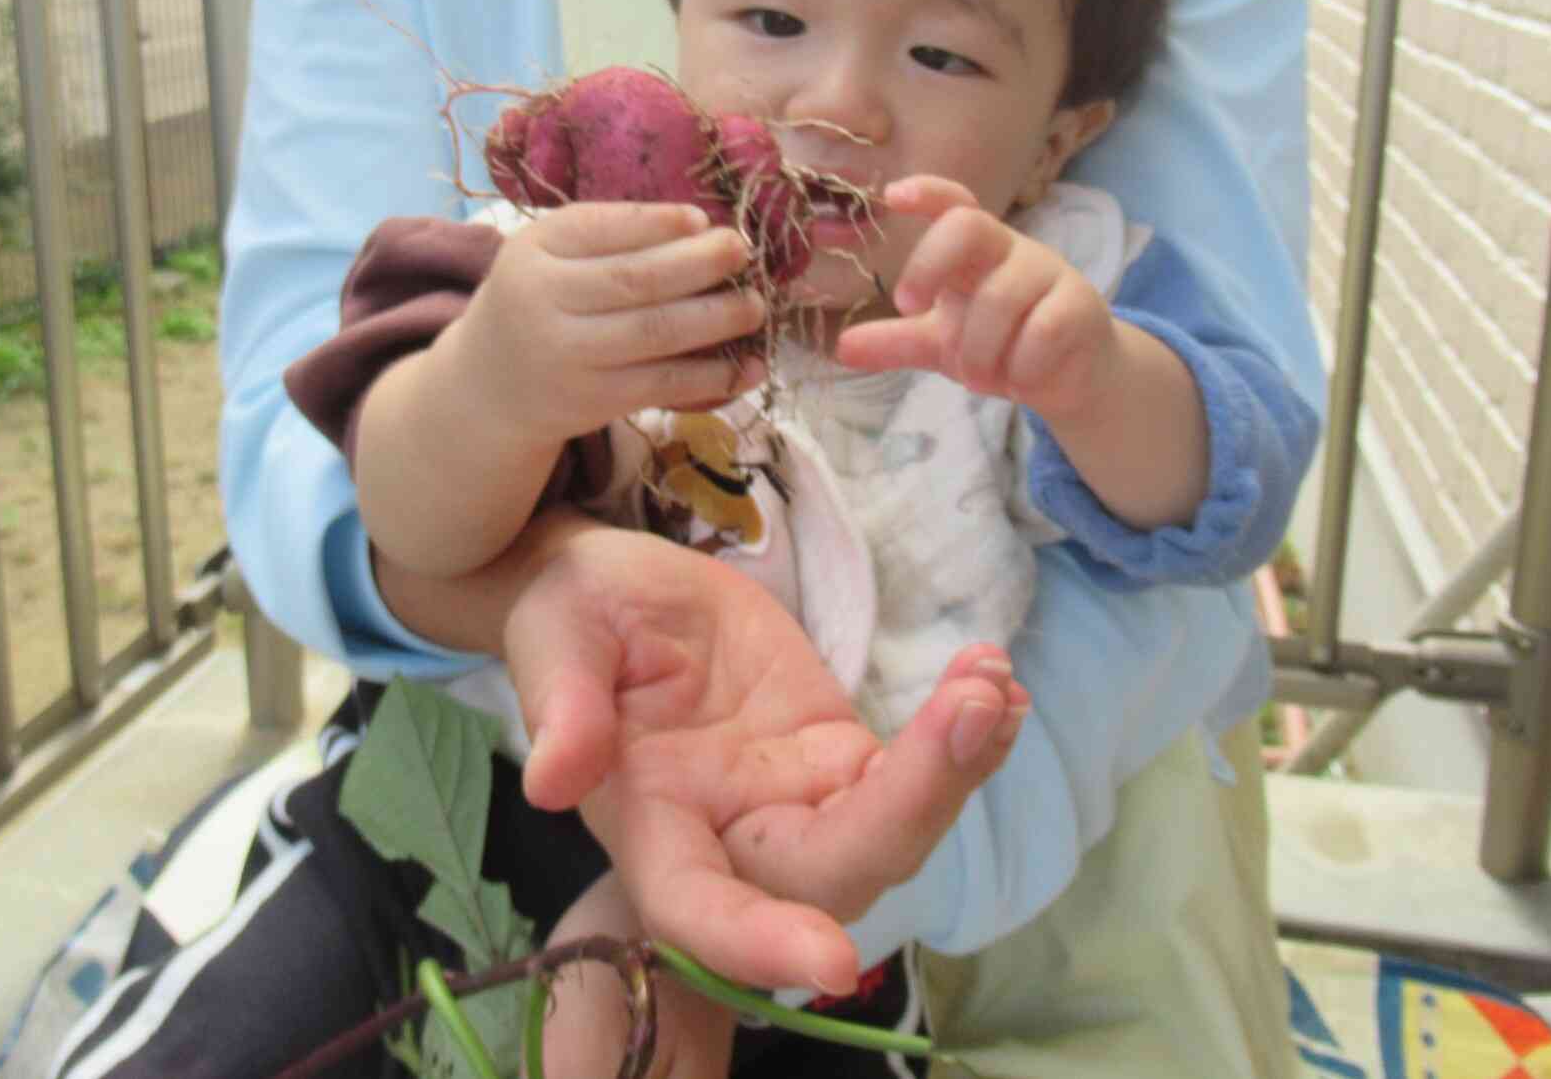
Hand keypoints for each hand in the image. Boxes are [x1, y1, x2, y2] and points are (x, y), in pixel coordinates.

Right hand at [454, 201, 764, 442]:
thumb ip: (605, 235)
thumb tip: (698, 225)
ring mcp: (570, 357)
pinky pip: (664, 384)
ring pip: (657, 333)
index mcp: (533, 251)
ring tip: (756, 306)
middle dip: (701, 264)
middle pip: (637, 280)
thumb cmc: (536, 303)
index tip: (704, 219)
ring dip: (718, 319)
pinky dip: (713, 376)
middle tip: (743, 251)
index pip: (601, 228)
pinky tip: (750, 367)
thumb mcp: (546, 255)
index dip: (658, 223)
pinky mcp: (595, 401)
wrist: (488, 388)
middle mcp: (544, 303)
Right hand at [503, 514, 1028, 994]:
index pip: (700, 909)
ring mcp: (793, 802)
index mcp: (651, 828)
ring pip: (889, 827)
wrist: (618, 590)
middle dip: (915, 805)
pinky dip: (965, 741)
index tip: (835, 960)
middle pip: (834, 870)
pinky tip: (1000, 687)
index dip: (760, 942)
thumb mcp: (556, 632)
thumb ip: (562, 705)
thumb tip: (551, 781)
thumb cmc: (572, 614)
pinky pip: (912, 773)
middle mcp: (731, 838)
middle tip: (976, 707)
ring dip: (955, 767)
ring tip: (993, 685)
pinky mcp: (837, 758)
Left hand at [835, 175, 1121, 421]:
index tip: (893, 196)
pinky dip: (1020, 366)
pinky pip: (1042, 331)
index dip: (927, 192)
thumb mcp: (941, 343)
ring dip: (978, 350)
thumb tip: (840, 348)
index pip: (955, 203)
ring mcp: (1051, 273)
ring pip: (1000, 298)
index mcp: (977, 249)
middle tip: (910, 310)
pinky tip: (1021, 378)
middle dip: (929, 266)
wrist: (1069, 379)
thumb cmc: (1001, 345)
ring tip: (979, 377)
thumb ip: (896, 341)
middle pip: (970, 226)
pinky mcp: (1081, 306)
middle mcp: (1013, 249)